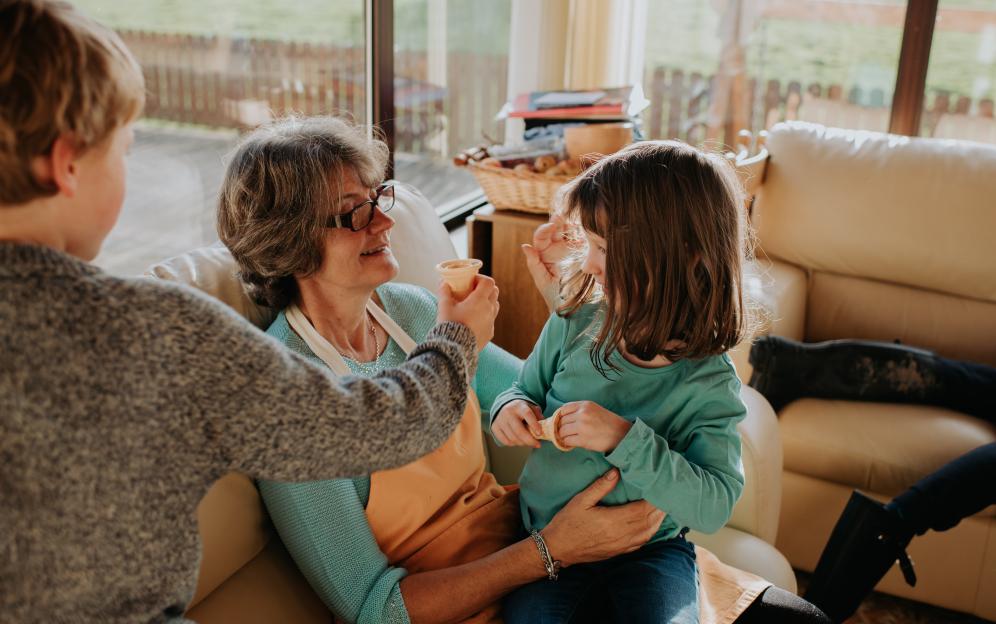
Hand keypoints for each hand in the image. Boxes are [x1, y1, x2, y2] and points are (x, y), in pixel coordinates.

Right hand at [436, 276, 498, 351]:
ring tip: (473, 305)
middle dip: (485, 289)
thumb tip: (443, 282)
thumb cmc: (450, 325)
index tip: (470, 281)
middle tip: (472, 291)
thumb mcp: (444, 306)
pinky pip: (491, 320)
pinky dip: (485, 316)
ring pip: (495, 305)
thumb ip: (444, 292)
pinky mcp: (490, 333)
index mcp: (479, 300)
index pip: (488, 282)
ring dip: (487, 302)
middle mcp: (489, 310)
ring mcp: (491, 322)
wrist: (455, 348)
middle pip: (494, 292)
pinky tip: (473, 320)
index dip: (480, 279)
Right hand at [492, 399, 541, 447]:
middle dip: (530, 441)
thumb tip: (544, 429)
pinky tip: (518, 441)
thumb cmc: (521, 409)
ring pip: (513, 438)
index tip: (540, 434)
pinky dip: (514, 444)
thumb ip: (538, 416)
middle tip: (537, 444)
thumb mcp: (531, 408)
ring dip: (523, 443)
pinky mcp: (495, 427)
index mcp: (519, 406)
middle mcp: (508, 412)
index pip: (527, 415)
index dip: (534, 425)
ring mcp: (500, 420)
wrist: (504, 405)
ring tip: (528, 442)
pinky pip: (505, 441)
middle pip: (519, 431)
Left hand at [521, 215, 571, 311]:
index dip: (545, 229)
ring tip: (573, 224)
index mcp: (542, 254)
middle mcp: (553, 250)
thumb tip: (525, 246)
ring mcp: (567, 250)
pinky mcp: (579, 254)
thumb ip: (534, 263)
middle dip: (557, 222)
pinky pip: (578, 241)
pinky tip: (582, 236)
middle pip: (554, 231)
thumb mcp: (541, 280)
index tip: (552, 225)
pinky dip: (580, 235)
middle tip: (561, 217)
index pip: (541, 237)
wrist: (571, 306)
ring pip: (566, 233)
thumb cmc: (553, 295)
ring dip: (568, 226)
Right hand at [541, 469, 665, 566]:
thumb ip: (600, 486)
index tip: (659, 488)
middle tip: (666, 494)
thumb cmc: (567, 523)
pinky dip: (649, 532)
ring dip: (657, 520)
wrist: (558, 549)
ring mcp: (620, 546)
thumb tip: (616, 471)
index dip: (654, 500)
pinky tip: (650, 524)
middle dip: (659, 508)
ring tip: (662, 507)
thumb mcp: (581, 500)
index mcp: (612, 521)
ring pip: (647, 533)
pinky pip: (640, 543)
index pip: (641, 510)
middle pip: (648, 521)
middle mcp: (620, 535)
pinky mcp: (618, 552)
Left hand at [557, 401, 632, 452]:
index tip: (561, 422)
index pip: (563, 409)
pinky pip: (567, 441)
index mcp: (585, 405)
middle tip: (564, 432)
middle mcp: (582, 414)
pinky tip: (572, 443)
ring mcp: (582, 427)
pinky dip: (567, 443)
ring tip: (568, 438)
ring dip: (563, 436)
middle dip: (561, 427)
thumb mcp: (594, 409)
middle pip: (561, 421)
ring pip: (562, 431)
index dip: (560, 417)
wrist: (621, 434)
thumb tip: (562, 418)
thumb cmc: (608, 423)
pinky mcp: (583, 440)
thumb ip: (580, 411)